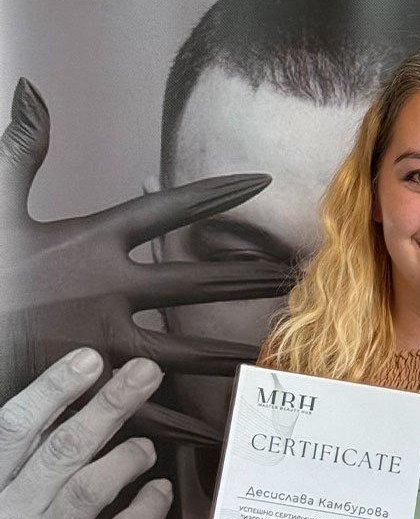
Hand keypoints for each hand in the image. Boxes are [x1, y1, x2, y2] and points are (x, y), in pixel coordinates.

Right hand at [0, 79, 290, 408]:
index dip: (218, 193)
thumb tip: (31, 91)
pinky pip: (147, 406)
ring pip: (185, 348)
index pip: (168, 210)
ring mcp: (100, 345)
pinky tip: (223, 427)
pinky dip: (185, 420)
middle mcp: (105, 291)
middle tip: (294, 275)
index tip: (261, 182)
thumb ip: (21, 150)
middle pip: (196, 280)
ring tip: (276, 348)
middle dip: (249, 276)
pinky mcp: (87, 390)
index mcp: (89, 242)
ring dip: (233, 348)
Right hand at [0, 348, 172, 518]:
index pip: (13, 431)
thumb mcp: (1, 509)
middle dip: (107, 405)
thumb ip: (28, 464)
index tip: (89, 359)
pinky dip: (147, 507)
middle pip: (61, 450)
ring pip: (88, 490)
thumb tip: (74, 402)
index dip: (52, 390)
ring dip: (127, 456)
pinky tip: (161, 490)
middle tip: (144, 372)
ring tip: (146, 446)